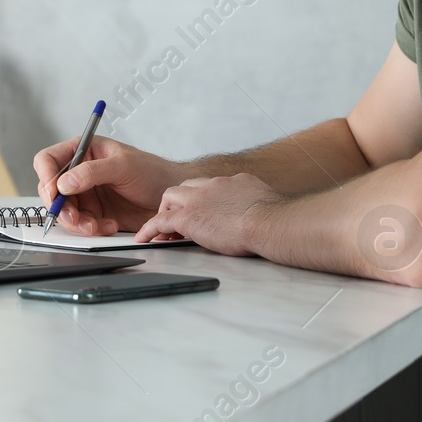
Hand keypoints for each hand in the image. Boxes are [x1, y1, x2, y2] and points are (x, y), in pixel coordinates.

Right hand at [34, 135, 184, 235]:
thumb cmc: (151, 172)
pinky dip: (91, 229)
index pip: (49, 160)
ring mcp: (86, 194)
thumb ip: (93, 172)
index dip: (46, 176)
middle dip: (60, 207)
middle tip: (74, 218)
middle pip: (51, 190)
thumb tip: (64, 182)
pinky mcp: (94, 213)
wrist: (169, 196)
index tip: (54, 193)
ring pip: (64, 211)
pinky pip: (81, 225)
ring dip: (76, 222)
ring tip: (95, 226)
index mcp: (83, 151)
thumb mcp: (123, 166)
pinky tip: (110, 226)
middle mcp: (80, 173)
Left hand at [135, 173, 279, 255]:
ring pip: (171, 197)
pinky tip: (145, 239)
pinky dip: (150, 229)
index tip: (206, 211)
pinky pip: (160, 220)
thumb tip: (267, 216)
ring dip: (166, 211)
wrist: (269, 221)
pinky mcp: (188, 218)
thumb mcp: (270, 205)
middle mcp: (215, 185)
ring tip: (163, 230)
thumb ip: (261, 207)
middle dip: (182, 201)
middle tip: (181, 219)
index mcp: (236, 182)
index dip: (206, 199)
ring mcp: (199, 199)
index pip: (214, 186)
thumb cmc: (277, 220)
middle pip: (188, 186)